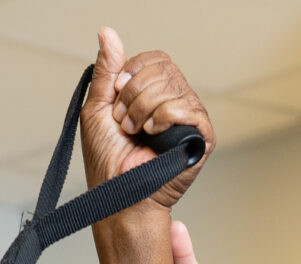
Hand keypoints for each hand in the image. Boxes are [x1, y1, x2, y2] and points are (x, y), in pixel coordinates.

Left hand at [80, 29, 212, 210]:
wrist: (118, 193)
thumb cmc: (107, 161)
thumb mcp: (98, 107)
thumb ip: (107, 70)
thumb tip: (107, 33)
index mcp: (154, 94)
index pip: (154, 59)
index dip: (131, 74)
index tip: (116, 99)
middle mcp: (175, 103)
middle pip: (163, 68)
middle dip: (134, 93)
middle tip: (125, 121)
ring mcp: (189, 119)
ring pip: (172, 86)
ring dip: (143, 109)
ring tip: (136, 132)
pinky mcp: (201, 137)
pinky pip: (186, 107)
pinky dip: (163, 118)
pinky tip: (153, 135)